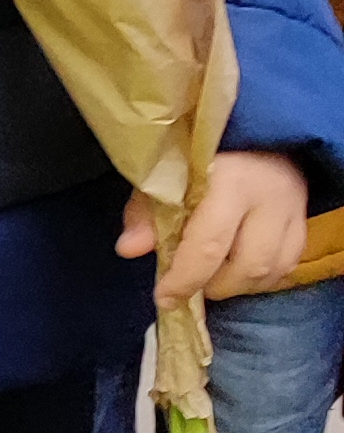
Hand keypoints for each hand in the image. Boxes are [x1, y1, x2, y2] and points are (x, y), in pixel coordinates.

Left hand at [119, 152, 309, 304]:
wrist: (247, 134)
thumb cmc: (198, 158)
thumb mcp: (165, 177)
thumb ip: (146, 212)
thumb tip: (129, 249)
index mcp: (229, 180)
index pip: (209, 244)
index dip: (185, 278)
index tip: (165, 297)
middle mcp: (268, 196)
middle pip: (247, 265)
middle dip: (213, 285)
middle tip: (191, 285)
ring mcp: (292, 209)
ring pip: (271, 271)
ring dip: (238, 285)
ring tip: (213, 277)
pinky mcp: (303, 220)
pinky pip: (287, 265)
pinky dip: (261, 279)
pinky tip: (238, 271)